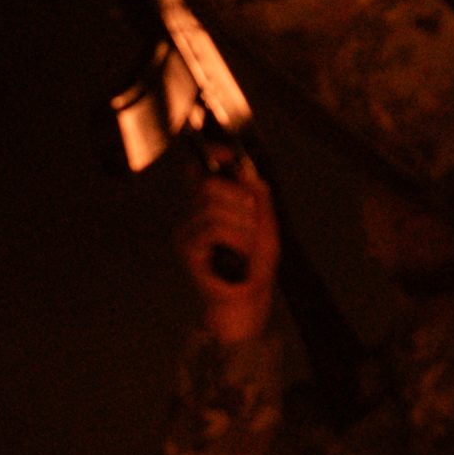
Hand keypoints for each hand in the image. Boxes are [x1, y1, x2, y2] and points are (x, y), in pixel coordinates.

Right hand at [182, 147, 278, 345]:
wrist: (247, 302)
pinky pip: (212, 227)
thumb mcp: (265, 226)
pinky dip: (235, 237)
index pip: (199, 172)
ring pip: (212, 206)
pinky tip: (239, 252)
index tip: (225, 152)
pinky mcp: (188, 249)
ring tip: (248, 245)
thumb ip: (258, 198)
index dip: (210, 156)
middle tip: (253, 220)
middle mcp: (194, 217)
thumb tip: (248, 172)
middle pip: (208, 184)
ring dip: (241, 223)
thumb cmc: (254, 268)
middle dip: (239, 198)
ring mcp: (188, 233)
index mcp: (211, 208)